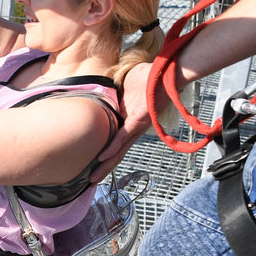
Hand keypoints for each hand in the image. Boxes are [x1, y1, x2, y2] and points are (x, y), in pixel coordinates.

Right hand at [89, 61, 158, 180]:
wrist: (165, 72)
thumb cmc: (147, 77)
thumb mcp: (122, 88)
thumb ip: (110, 95)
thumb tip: (98, 94)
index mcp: (127, 123)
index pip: (114, 144)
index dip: (104, 157)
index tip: (92, 167)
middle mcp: (132, 129)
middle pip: (116, 154)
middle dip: (103, 169)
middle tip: (90, 182)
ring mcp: (136, 127)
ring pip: (118, 150)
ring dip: (105, 166)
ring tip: (93, 178)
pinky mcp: (139, 121)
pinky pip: (123, 137)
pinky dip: (113, 147)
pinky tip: (102, 157)